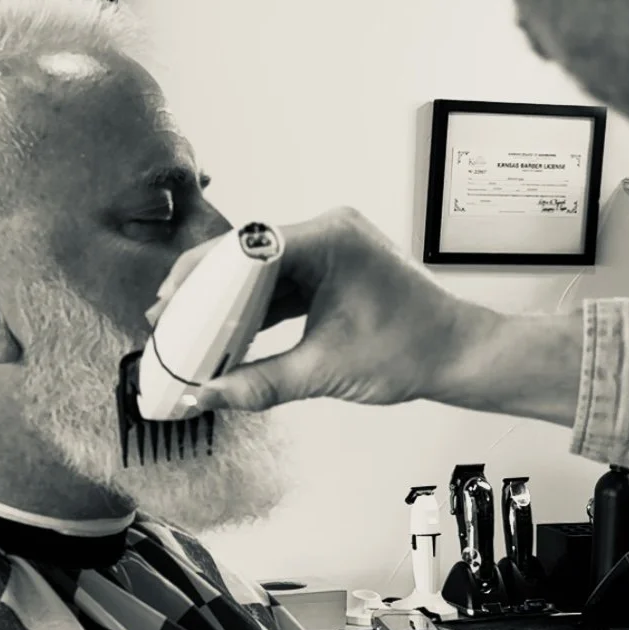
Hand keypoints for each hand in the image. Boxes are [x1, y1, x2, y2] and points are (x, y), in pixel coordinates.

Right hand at [148, 208, 501, 412]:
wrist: (459, 355)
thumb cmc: (412, 350)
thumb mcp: (325, 371)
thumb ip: (259, 384)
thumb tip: (208, 396)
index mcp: (330, 239)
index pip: (245, 246)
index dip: (201, 275)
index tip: (171, 301)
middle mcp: (328, 233)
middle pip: (247, 254)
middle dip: (206, 288)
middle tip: (168, 317)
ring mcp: (331, 250)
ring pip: (261, 270)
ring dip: (228, 300)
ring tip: (190, 328)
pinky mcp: (332, 269)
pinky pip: (280, 282)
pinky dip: (255, 307)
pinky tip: (227, 332)